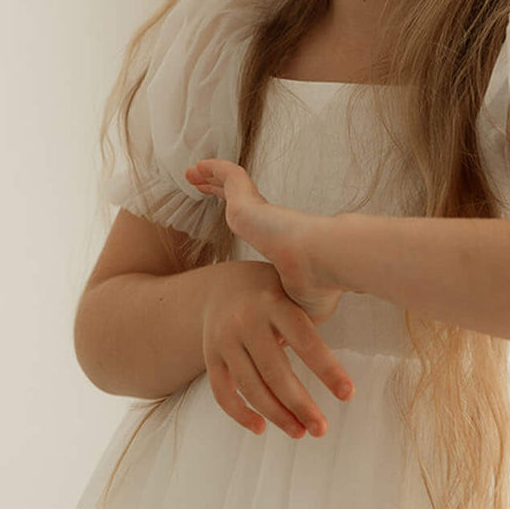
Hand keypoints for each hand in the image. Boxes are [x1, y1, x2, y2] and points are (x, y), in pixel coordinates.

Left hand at [185, 157, 345, 325]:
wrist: (317, 266)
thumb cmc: (315, 287)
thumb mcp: (292, 305)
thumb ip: (280, 314)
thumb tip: (278, 341)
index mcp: (278, 238)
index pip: (256, 221)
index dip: (240, 212)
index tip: (231, 209)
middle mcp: (266, 219)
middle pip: (238, 199)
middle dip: (220, 191)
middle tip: (202, 184)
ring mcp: (257, 207)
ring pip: (229, 183)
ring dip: (211, 176)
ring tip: (192, 172)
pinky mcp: (247, 200)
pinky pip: (228, 175)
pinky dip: (214, 168)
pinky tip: (196, 167)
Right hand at [198, 259, 355, 439]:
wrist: (219, 286)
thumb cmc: (272, 291)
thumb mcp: (291, 288)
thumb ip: (313, 310)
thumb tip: (360, 322)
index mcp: (275, 302)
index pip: (305, 340)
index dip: (327, 369)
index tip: (348, 395)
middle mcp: (246, 320)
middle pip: (275, 371)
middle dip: (301, 405)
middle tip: (322, 429)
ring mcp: (224, 339)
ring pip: (250, 386)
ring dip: (277, 415)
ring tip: (300, 432)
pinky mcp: (210, 356)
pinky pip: (223, 392)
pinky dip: (240, 414)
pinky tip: (261, 428)